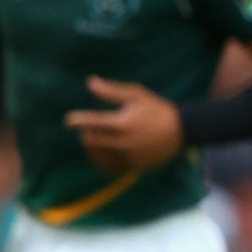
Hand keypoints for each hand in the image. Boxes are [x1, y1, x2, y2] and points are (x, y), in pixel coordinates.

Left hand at [63, 77, 183, 173]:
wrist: (182, 131)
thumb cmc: (157, 109)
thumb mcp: (136, 95)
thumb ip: (111, 90)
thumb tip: (90, 82)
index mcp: (122, 123)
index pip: (90, 123)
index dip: (75, 121)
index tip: (70, 120)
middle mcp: (123, 142)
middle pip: (89, 142)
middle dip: (85, 134)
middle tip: (89, 128)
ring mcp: (128, 156)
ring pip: (96, 157)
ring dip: (91, 148)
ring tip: (96, 140)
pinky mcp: (133, 166)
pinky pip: (108, 168)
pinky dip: (101, 161)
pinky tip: (103, 153)